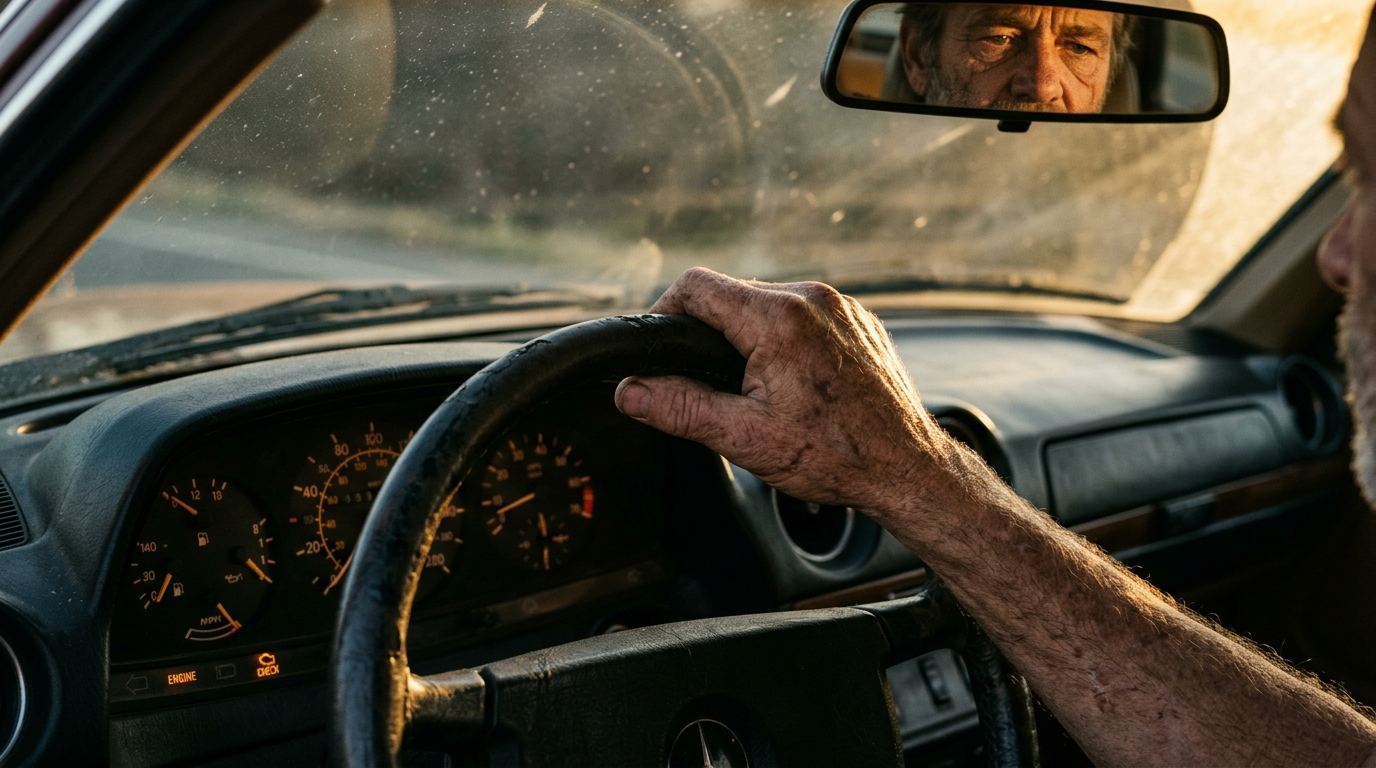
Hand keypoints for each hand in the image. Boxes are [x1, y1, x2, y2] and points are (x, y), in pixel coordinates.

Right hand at [614, 268, 970, 518]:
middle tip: (707, 381)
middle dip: (711, 332)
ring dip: (750, 336)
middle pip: (732, 294)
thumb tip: (630, 391)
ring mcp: (840, 308)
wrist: (906, 468)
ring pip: (769, 304)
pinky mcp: (858, 322)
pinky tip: (793, 384)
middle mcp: (811, 299)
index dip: (666, 313)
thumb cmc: (835, 455)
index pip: (696, 286)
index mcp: (778, 319)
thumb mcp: (743, 437)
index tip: (662, 347)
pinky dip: (787, 340)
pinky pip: (805, 315)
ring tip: (754, 387)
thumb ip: (679, 407)